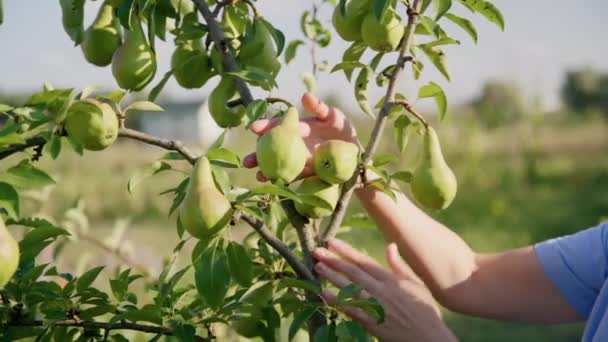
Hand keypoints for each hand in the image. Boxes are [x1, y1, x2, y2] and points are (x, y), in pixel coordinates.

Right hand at [242, 93, 357, 181]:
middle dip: (258, 155)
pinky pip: (292, 177)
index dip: (265, 127)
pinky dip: (284, 181)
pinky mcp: (306, 174)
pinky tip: (276, 185)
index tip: (252, 128)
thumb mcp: (334, 116)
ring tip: (258, 176)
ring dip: (267, 172)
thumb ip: (320, 108)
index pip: (277, 127)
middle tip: (246, 161)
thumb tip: (305, 96)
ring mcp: (298, 161)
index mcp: (296, 129)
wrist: (355, 152)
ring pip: (278, 165)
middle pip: (272, 149)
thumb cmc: (342, 130)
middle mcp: (293, 145)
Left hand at [313, 239, 456, 341]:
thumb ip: (400, 265)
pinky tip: (323, 293)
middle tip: (317, 251)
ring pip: (349, 289)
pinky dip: (337, 301)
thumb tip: (390, 245)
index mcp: (392, 280)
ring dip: (332, 277)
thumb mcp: (416, 283)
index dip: (346, 251)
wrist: (428, 338)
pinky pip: (350, 310)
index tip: (332, 241)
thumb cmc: (425, 310)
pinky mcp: (371, 323)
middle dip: (334, 260)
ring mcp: (375, 307)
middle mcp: (381, 291)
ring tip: (317, 267)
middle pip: (353, 272)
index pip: (364, 261)